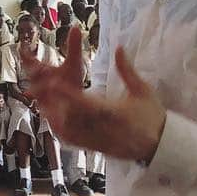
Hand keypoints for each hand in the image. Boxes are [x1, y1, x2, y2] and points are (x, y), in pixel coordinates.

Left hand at [21, 26, 166, 162]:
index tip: (53, 83)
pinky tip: (53, 118)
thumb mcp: (143, 90)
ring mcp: (97, 140)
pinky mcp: (94, 148)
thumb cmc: (152, 116)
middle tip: (36, 89)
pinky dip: (60, 129)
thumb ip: (127, 70)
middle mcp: (101, 128)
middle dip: (52, 103)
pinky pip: (72, 140)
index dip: (67, 94)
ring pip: (67, 130)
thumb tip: (119, 47)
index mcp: (113, 113)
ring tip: (41, 101)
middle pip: (70, 117)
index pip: (85, 103)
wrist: (160, 147)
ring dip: (53, 115)